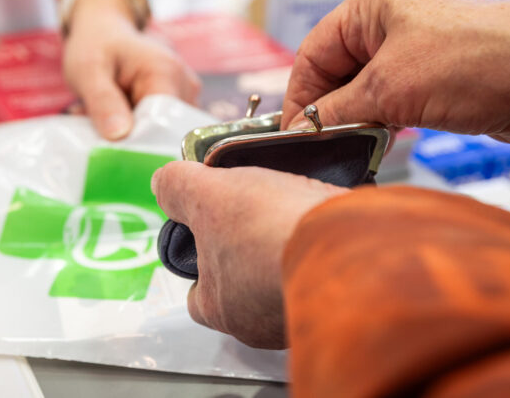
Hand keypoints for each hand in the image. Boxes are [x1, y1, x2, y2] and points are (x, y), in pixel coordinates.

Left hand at [63, 0, 200, 139]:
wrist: (104, 29)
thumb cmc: (95, 44)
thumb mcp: (88, 70)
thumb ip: (102, 101)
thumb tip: (119, 135)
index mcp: (166, 74)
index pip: (163, 126)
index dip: (137, 142)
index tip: (109, 148)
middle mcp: (185, 85)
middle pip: (165, 133)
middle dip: (131, 138)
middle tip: (97, 127)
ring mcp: (186, 94)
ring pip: (162, 133)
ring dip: (132, 133)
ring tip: (105, 117)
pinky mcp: (180, 102)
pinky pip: (161, 127)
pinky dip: (136, 127)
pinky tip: (116, 115)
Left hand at [151, 161, 345, 348]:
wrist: (346, 241)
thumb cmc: (269, 229)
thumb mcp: (206, 195)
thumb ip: (178, 188)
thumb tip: (162, 184)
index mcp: (221, 308)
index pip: (197, 298)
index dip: (198, 265)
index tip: (206, 238)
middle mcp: (263, 325)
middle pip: (243, 289)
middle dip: (248, 254)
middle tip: (255, 220)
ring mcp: (305, 316)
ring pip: (286, 282)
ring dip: (287, 251)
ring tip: (290, 214)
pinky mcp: (347, 301)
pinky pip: (326, 274)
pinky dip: (322, 250)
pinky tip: (321, 222)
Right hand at [281, 0, 509, 144]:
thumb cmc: (476, 63)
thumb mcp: (388, 90)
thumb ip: (336, 110)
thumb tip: (303, 127)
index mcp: (372, 2)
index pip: (315, 50)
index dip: (300, 93)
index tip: (292, 129)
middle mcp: (391, 18)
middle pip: (338, 67)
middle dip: (328, 106)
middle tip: (317, 140)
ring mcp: (414, 44)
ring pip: (364, 85)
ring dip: (355, 115)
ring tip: (348, 141)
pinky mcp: (433, 71)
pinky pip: (390, 95)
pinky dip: (379, 117)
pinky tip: (375, 137)